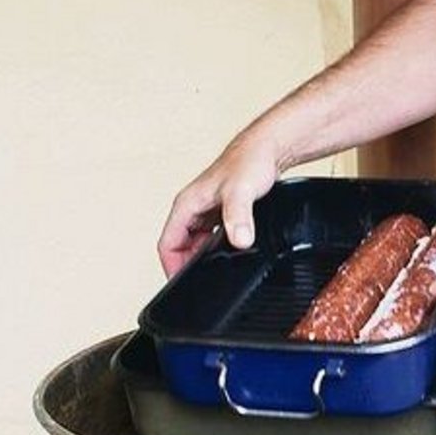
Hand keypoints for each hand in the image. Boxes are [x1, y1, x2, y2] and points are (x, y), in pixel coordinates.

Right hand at [157, 137, 279, 275]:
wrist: (268, 149)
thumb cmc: (249, 160)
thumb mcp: (241, 191)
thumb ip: (238, 217)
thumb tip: (238, 240)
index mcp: (186, 204)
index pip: (167, 244)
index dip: (171, 268)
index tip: (182, 285)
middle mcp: (193, 208)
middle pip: (180, 247)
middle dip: (190, 266)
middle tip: (205, 283)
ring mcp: (207, 211)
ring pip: (197, 243)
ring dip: (205, 257)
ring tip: (219, 271)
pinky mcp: (223, 212)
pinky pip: (213, 237)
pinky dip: (219, 249)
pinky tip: (234, 254)